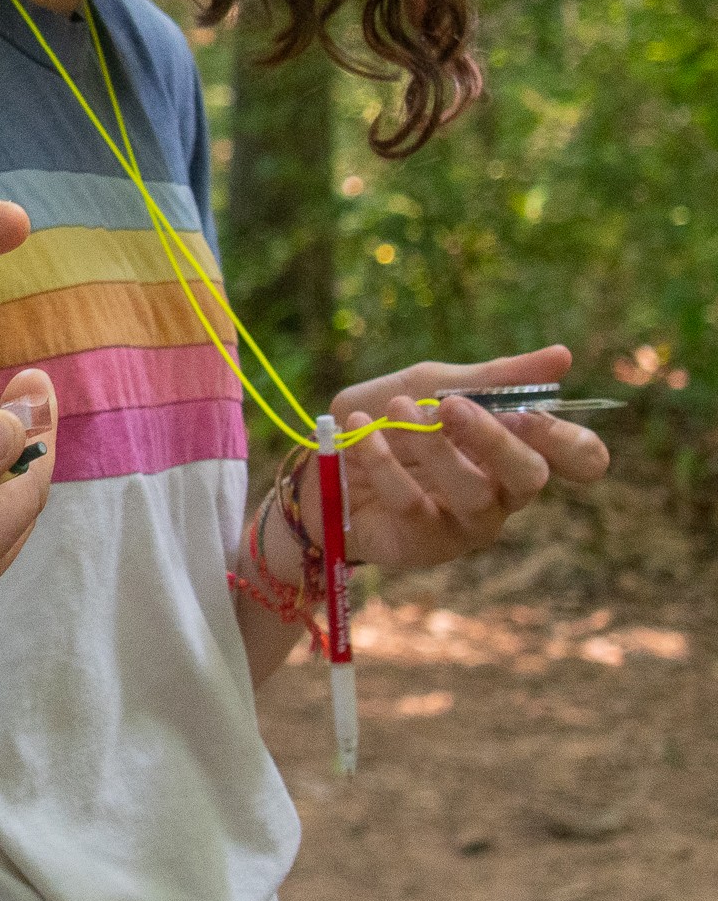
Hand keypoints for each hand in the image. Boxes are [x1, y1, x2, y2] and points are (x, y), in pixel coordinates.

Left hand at [321, 345, 608, 570]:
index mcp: (515, 446)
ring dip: (430, 446)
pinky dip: (384, 461)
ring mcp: (468, 524)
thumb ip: (492, 376)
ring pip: (474, 494)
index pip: (580, 457)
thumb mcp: (431, 383)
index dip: (568, 439)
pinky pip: (415, 505)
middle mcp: (503, 491)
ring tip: (396, 411)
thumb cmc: (386, 420)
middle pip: (532, 477)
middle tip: (449, 406)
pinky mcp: (426, 544)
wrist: (319, 459)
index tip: (523, 411)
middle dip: (492, 438)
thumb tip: (564, 356)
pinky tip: (360, 433)